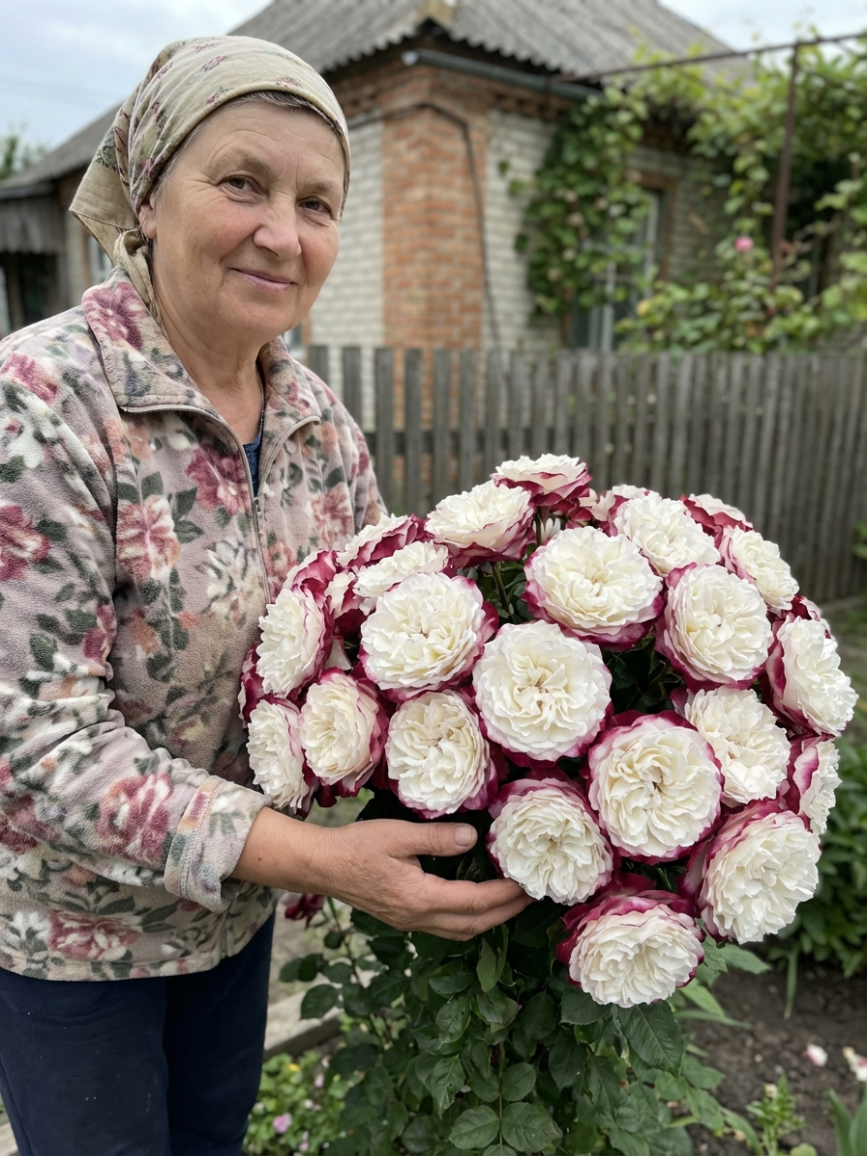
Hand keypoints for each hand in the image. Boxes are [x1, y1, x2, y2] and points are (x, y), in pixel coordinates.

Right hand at [232, 809, 530, 939]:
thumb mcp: (398, 834)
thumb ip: (437, 838)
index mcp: (421, 898)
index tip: (529, 885)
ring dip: (489, 920)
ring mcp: (410, 923)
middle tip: (531, 897)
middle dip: (506, 913)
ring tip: (511, 901)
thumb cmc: (357, 846)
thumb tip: (473, 838)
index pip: (476, 902)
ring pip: (461, 931)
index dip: (506, 895)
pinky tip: (475, 904)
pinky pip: (446, 927)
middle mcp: (419, 918)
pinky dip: (469, 919)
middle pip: (474, 925)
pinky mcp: (403, 919)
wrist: (322, 866)